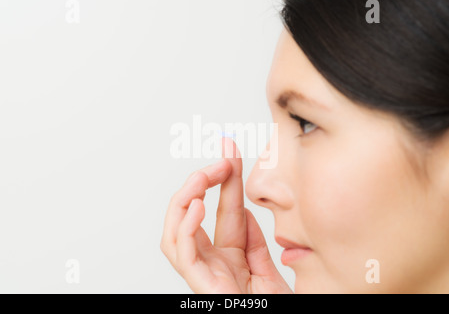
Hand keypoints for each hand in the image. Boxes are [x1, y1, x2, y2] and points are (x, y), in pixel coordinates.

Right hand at [161, 138, 291, 293]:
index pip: (221, 211)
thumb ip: (254, 242)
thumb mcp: (268, 268)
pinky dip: (185, 228)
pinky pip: (183, 255)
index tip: (231, 149)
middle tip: (220, 161)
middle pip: (191, 216)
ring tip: (203, 178)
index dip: (225, 179)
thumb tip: (245, 210)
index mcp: (226, 258)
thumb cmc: (274, 307)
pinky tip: (197, 206)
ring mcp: (202, 275)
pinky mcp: (201, 287)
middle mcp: (209, 264)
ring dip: (185, 200)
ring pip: (174, 233)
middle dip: (201, 183)